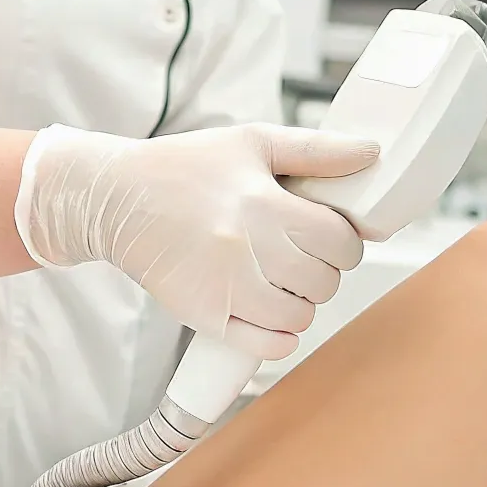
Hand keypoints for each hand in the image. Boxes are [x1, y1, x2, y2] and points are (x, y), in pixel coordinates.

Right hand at [14, 123, 378, 360]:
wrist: (116, 200)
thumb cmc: (184, 168)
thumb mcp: (250, 142)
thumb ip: (315, 150)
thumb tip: (370, 153)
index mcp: (263, 203)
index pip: (340, 241)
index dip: (344, 242)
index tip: (328, 238)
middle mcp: (246, 248)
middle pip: (324, 282)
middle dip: (322, 272)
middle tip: (300, 258)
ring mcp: (225, 287)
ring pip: (299, 317)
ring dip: (299, 303)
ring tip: (279, 282)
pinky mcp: (205, 316)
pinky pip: (266, 344)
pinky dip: (278, 336)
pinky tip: (267, 314)